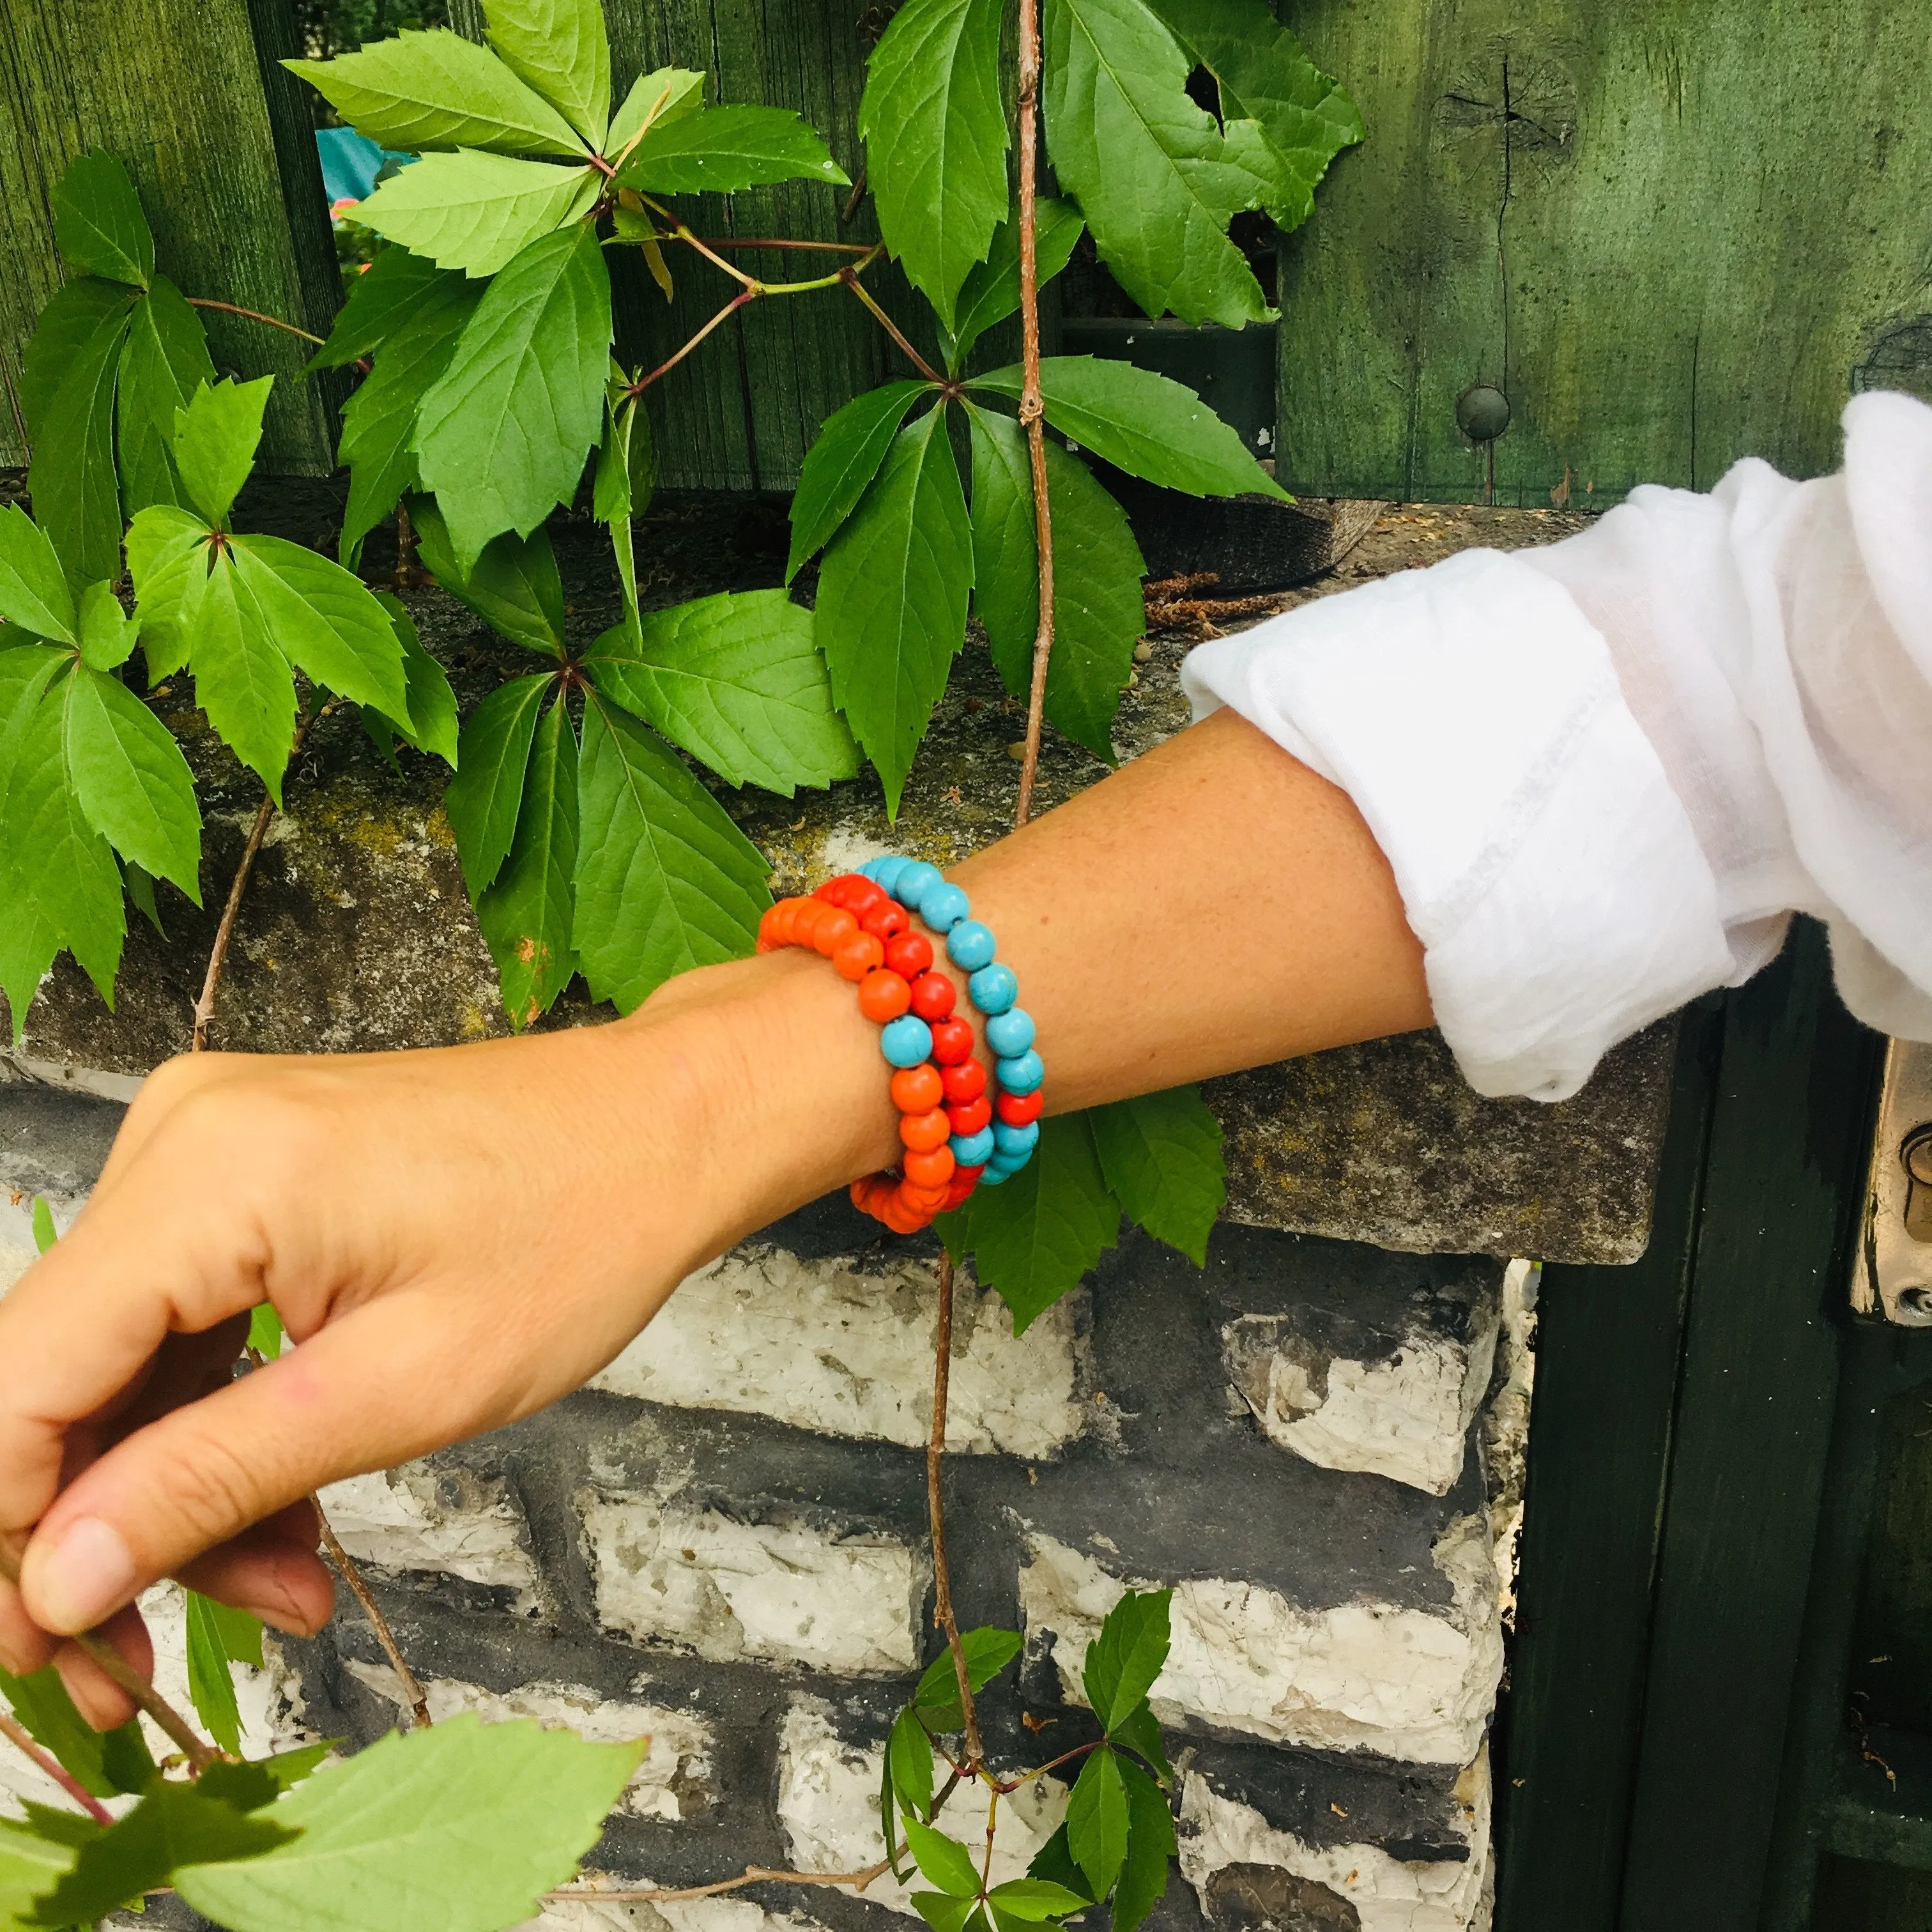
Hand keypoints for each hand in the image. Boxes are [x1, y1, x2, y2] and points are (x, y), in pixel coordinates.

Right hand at [0, 953, 895, 1725]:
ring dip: (178, 1494)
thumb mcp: (401, 1391)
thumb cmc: (578, 1236)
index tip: (57, 1659)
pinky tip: (286, 1511)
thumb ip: (212, 1482)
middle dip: (104, 1535)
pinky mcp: (240, 1173)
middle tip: (153, 1672)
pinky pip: (179, 1321)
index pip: (15, 1383)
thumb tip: (55, 1582)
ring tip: (288, 1583)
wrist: (663, 1127)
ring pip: (120, 1366)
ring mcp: (205, 1148)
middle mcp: (178, 1139)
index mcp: (207, 1176)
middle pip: (55, 1380)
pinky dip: (218, 1423)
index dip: (8, 1539)